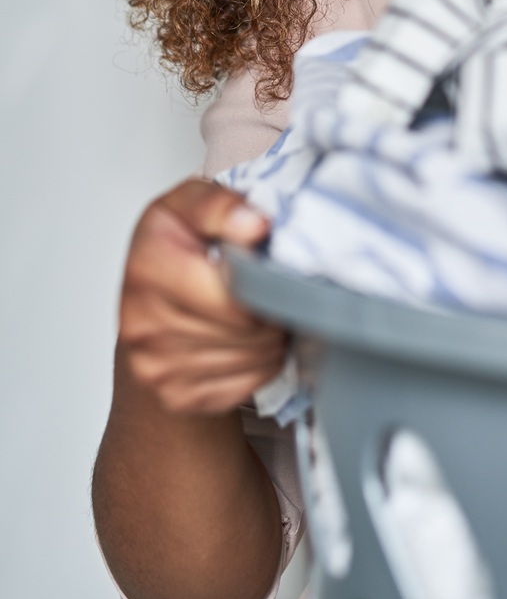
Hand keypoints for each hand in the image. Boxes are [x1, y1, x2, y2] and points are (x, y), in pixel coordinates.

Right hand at [119, 179, 286, 413]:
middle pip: (246, 330)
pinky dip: (262, 362)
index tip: (268, 268)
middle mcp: (142, 323)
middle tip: (269, 289)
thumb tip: (256, 226)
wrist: (148, 297)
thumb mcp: (191, 203)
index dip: (264, 284)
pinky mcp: (176, 396)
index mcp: (148, 267)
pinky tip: (249, 338)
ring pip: (254, 358)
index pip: (230, 295)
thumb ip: (222, 206)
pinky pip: (249, 383)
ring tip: (259, 311)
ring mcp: (155, 366)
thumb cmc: (174, 245)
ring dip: (271, 335)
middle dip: (271, 309)